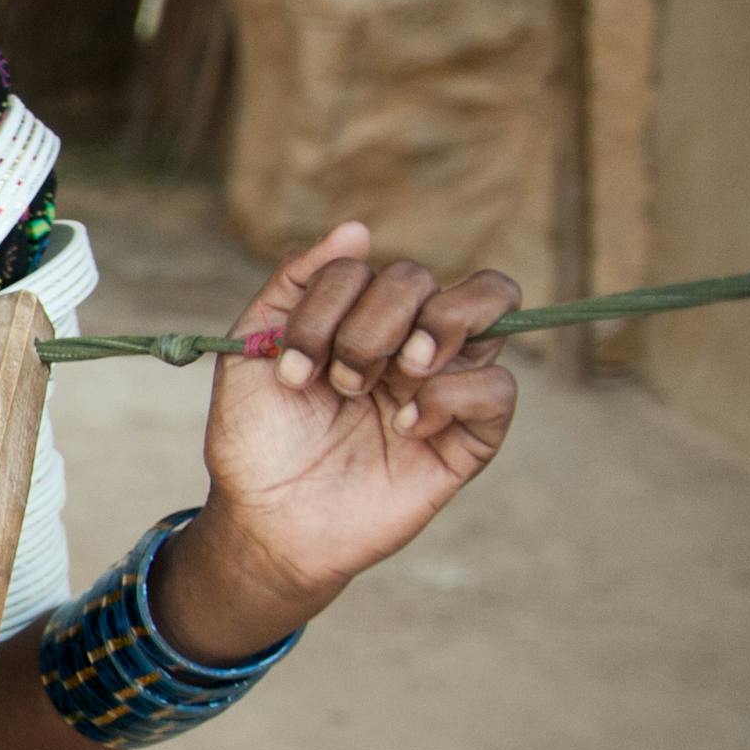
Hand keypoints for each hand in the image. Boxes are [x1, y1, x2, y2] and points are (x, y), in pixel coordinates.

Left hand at [171, 223, 519, 657]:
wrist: (267, 521)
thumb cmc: (258, 440)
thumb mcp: (250, 353)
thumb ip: (294, 283)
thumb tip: (357, 228)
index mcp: (357, 320)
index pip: (370, 268)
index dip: (329, 307)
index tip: (291, 369)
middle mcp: (407, 341)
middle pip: (423, 279)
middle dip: (371, 323)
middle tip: (341, 379)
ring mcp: (443, 383)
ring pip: (491, 305)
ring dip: (431, 331)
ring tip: (391, 378)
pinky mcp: (470, 436)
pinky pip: (499, 387)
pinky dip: (451, 396)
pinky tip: (405, 426)